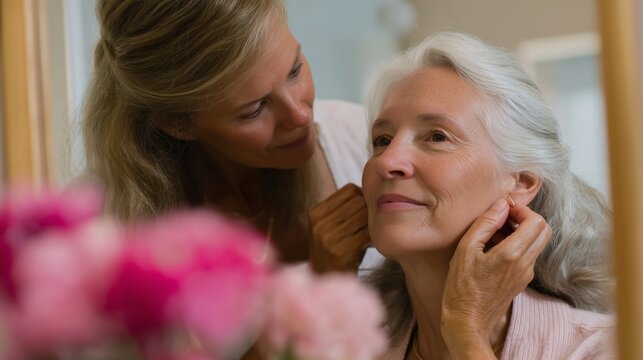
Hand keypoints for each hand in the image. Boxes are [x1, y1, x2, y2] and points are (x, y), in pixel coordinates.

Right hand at [308, 184, 369, 272]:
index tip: (367, 210)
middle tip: (375, 222)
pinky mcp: (341, 252)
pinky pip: (367, 234)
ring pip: (364, 216)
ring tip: (374, 232)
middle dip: (370, 210)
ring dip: (373, 223)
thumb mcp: (330, 228)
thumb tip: (375, 188)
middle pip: (358, 202)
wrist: (326, 283)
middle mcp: (319, 224)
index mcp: (315, 213)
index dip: (363, 197)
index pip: (349, 190)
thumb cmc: (336, 252)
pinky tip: (373, 244)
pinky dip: (374, 237)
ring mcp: (328, 239)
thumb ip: (344, 209)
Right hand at [441, 198, 551, 358]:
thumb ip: (485, 224)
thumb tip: (501, 205)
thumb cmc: (461, 287)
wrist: (467, 321)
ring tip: (493, 234)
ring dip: (521, 232)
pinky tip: (493, 249)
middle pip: (544, 230)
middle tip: (503, 219)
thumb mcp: (466, 249)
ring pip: (536, 242)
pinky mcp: (522, 281)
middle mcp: (525, 264)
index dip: (522, 210)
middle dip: (526, 219)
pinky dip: (516, 245)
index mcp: (512, 254)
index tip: (503, 210)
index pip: (536, 221)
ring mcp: (526, 274)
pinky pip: (527, 255)